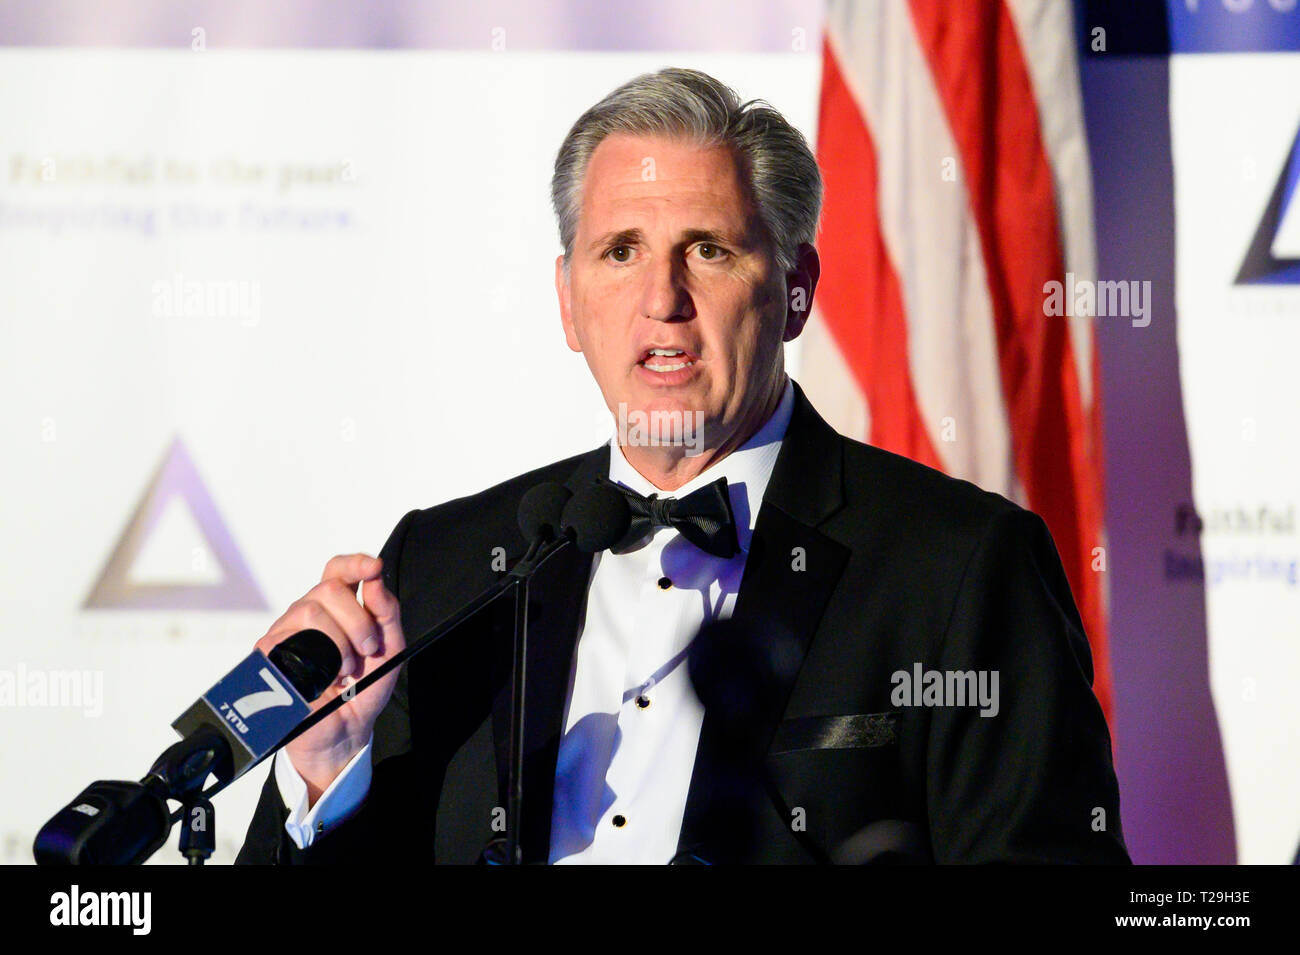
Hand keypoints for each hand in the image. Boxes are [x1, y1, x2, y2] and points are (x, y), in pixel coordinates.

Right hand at [254, 553, 404, 803]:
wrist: (345, 733)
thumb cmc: (364, 688)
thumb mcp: (389, 648)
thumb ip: (386, 613)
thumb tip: (375, 579)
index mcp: (336, 607)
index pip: (337, 570)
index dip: (353, 563)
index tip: (374, 567)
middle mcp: (307, 614)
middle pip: (328, 589)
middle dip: (358, 619)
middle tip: (368, 649)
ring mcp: (285, 632)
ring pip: (310, 610)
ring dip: (340, 642)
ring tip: (347, 670)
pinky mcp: (269, 655)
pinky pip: (291, 639)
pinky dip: (319, 660)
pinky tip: (327, 680)